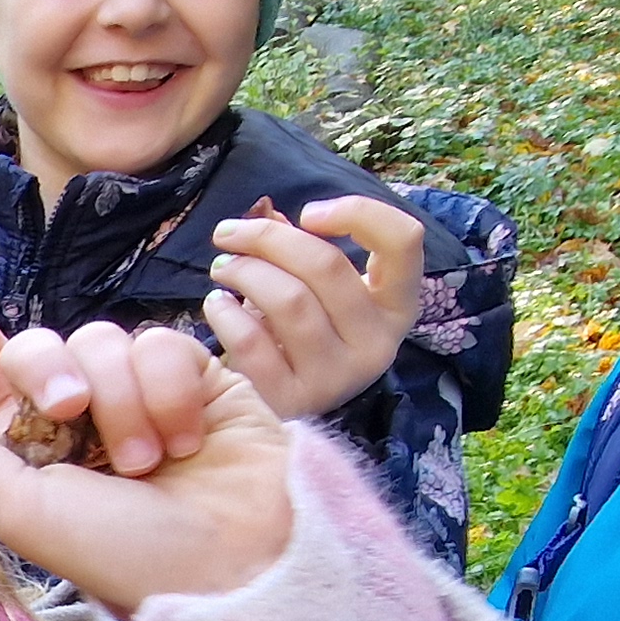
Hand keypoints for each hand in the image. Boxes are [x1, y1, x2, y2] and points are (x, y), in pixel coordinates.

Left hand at [0, 311, 293, 617]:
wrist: (231, 561)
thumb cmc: (125, 553)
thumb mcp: (27, 514)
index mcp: (38, 453)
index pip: (2, 385)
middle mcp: (88, 420)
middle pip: (45, 347)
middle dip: (48, 369)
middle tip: (70, 408)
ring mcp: (142, 397)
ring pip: (105, 340)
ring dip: (120, 399)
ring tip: (147, 461)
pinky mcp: (199, 379)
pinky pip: (163, 344)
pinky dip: (168, 390)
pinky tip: (188, 440)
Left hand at [203, 195, 427, 422]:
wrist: (280, 408)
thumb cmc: (300, 337)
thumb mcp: (319, 294)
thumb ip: (304, 249)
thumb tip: (266, 215)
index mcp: (395, 308)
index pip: (403, 241)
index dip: (358, 212)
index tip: (309, 213)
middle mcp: (378, 345)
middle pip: (327, 266)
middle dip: (267, 238)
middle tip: (228, 234)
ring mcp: (338, 378)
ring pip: (289, 300)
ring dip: (243, 272)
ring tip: (222, 268)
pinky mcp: (294, 400)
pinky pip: (252, 341)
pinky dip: (225, 313)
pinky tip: (216, 304)